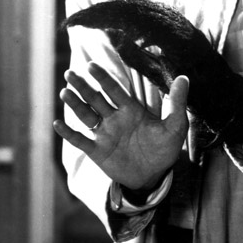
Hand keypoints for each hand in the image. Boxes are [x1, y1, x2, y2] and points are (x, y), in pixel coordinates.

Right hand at [64, 0, 242, 144]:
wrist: (154, 176)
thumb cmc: (164, 149)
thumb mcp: (175, 126)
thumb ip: (177, 103)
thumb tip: (184, 77)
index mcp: (130, 109)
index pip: (114, 90)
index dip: (103, 78)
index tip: (91, 66)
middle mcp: (114, 118)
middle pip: (95, 99)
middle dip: (83, 86)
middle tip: (70, 73)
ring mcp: (104, 134)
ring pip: (86, 116)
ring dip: (75, 104)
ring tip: (65, 91)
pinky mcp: (98, 151)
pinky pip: (81, 140)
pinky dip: (69, 133)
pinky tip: (57, 123)